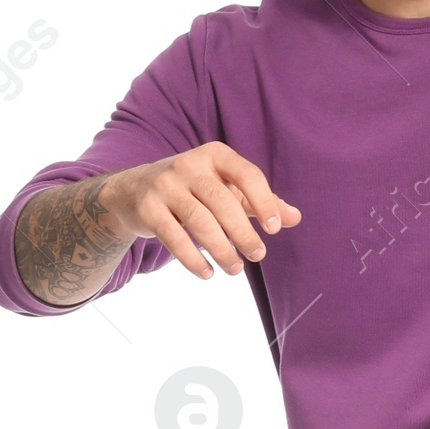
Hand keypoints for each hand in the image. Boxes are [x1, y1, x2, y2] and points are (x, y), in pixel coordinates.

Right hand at [107, 143, 300, 280]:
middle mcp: (188, 165)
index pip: (246, 174)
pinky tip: (208, 273)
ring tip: (235, 269)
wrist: (134, 190)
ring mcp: (165, 186)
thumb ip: (259, 202)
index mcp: (214, 155)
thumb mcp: (226, 189)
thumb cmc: (193, 190)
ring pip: (199, 221)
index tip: (274, 229)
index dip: (263, 201)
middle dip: (243, 233)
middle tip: (258, 255)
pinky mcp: (147, 209)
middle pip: (222, 202)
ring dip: (221, 249)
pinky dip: (193, 259)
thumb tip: (295, 218)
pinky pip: (174, 237)